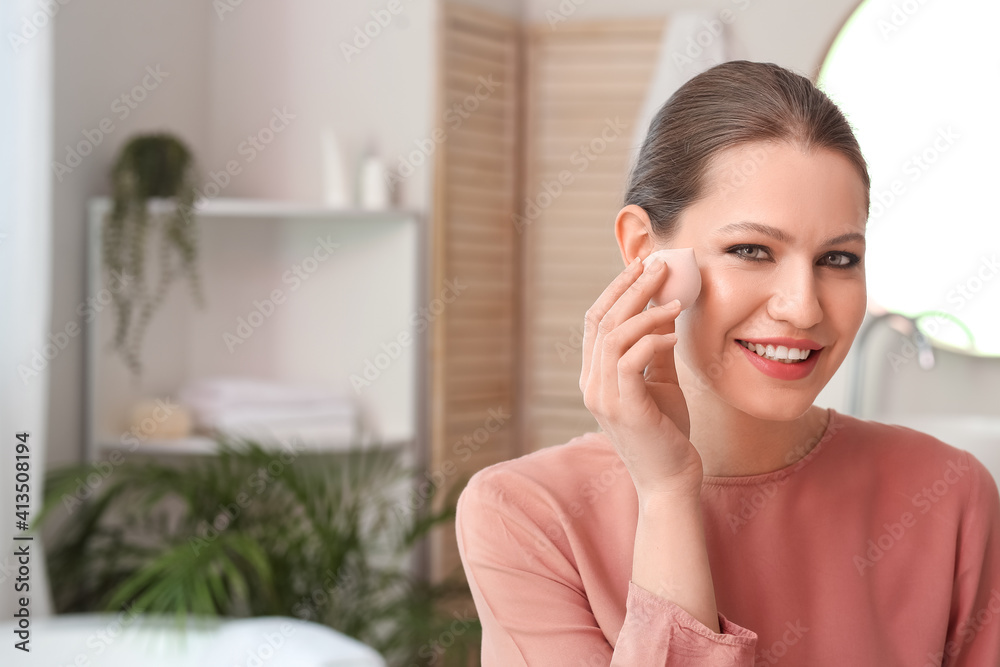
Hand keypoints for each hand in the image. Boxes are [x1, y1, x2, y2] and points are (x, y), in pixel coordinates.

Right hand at [580, 255, 703, 499]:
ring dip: (644, 311)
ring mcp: (603, 397)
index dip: (616, 289)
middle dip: (630, 288)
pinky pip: (630, 360)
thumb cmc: (666, 433)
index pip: (595, 321)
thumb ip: (656, 348)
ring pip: (613, 335)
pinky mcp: (624, 408)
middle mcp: (591, 384)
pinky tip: (674, 334)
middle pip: (601, 320)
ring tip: (674, 299)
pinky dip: (652, 340)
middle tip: (657, 266)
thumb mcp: (660, 382)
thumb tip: (664, 308)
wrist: (670, 481)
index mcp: (594, 376)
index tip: (642, 266)